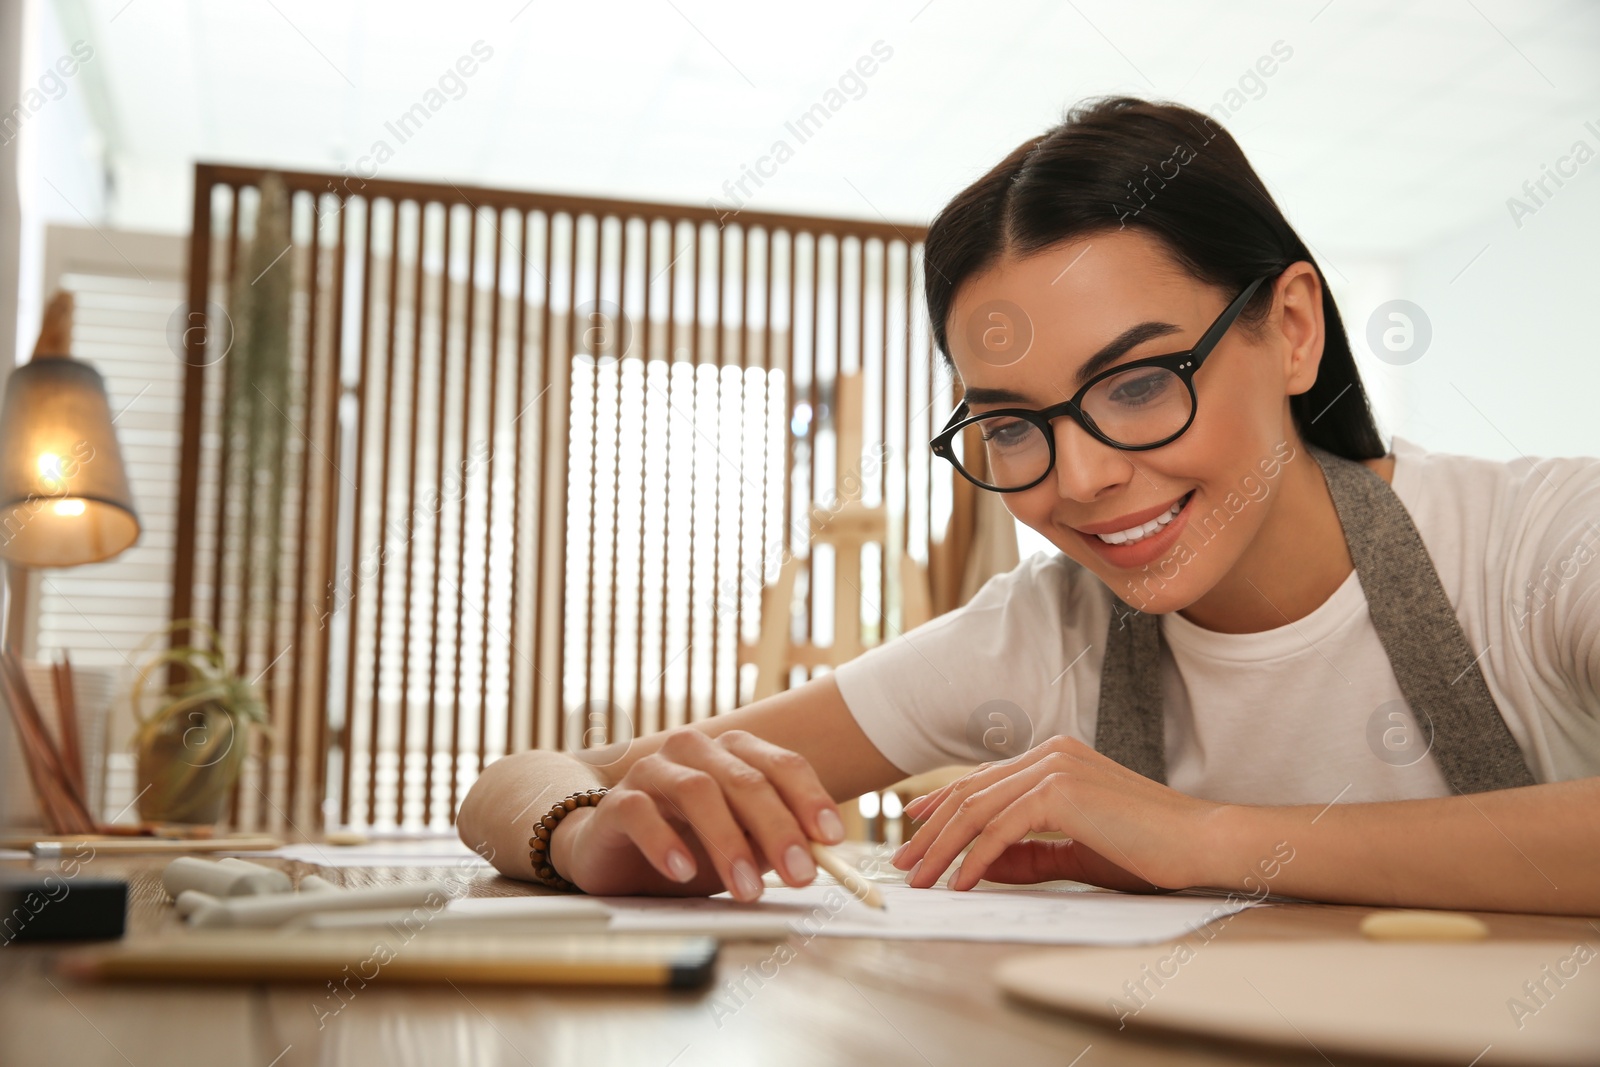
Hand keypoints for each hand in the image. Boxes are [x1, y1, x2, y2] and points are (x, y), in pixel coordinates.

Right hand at [554, 728, 845, 900]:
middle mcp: (696, 750)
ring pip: (697, 790)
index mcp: (734, 753)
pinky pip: (642, 812)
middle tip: (801, 875)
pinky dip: (666, 841)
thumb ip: (776, 844)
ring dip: (728, 842)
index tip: (832, 838)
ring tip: (747, 889)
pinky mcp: (617, 801)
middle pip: (745, 779)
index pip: (782, 764)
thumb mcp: (743, 847)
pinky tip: (684, 871)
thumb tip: (821, 855)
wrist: (615, 854)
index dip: (810, 799)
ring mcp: (654, 771)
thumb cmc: (688, 845)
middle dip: (778, 829)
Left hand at [889, 735, 1222, 891]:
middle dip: (930, 831)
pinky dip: (975, 859)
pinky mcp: (1059, 792)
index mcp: (1055, 757)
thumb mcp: (1077, 852)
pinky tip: (960, 884)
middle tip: (903, 862)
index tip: (916, 830)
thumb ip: (1030, 854)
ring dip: (942, 847)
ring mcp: (1054, 768)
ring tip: (919, 879)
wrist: (1201, 842)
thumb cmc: (1149, 850)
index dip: (942, 805)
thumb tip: (983, 865)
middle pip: (971, 793)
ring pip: (977, 810)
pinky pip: (1000, 830)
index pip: (983, 780)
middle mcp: (1049, 753)